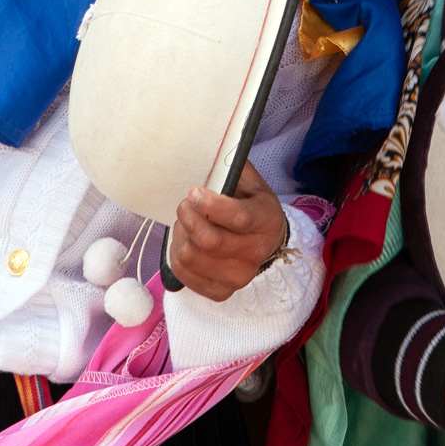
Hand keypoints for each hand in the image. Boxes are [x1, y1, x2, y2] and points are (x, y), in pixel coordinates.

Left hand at [168, 162, 286, 300]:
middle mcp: (257, 253)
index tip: (194, 192)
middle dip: (189, 218)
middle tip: (185, 205)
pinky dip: (177, 255)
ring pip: (191, 257)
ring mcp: (239, 277)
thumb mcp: (247, 181)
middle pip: (209, 241)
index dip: (210, 205)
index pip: (237, 218)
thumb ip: (230, 168)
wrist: (264, 240)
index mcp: (267, 220)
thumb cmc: (250, 204)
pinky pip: (184, 275)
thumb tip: (208, 154)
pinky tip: (186, 242)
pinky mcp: (221, 291)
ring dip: (181, 235)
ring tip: (187, 223)